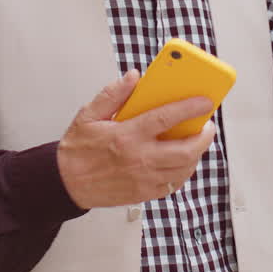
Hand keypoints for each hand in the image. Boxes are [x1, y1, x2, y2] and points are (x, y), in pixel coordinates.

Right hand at [57, 70, 216, 209]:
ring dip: (196, 154)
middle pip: (184, 150)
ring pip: (183, 169)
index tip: (205, 101)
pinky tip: (182, 160)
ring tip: (196, 141)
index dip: (189, 108)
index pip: (166, 118)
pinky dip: (184, 171)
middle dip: (203, 137)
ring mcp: (143, 180)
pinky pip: (174, 184)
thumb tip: (134, 77)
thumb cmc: (78, 150)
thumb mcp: (89, 115)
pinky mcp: (144, 194)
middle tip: (207, 126)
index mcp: (126, 136)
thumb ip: (113, 94)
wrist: (65, 184)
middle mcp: (139, 159)